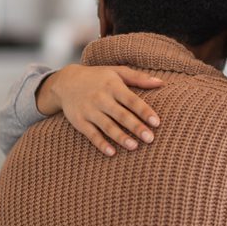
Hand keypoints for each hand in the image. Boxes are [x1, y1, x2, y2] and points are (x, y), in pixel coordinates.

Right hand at [36, 64, 163, 155]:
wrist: (65, 82)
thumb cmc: (98, 77)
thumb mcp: (117, 72)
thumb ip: (139, 78)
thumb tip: (161, 83)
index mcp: (113, 86)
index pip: (131, 100)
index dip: (144, 111)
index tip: (157, 122)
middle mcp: (101, 98)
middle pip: (121, 115)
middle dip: (136, 127)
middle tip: (150, 138)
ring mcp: (89, 110)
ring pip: (107, 126)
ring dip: (120, 137)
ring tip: (134, 147)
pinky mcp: (79, 121)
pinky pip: (91, 134)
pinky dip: (100, 143)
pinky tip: (112, 152)